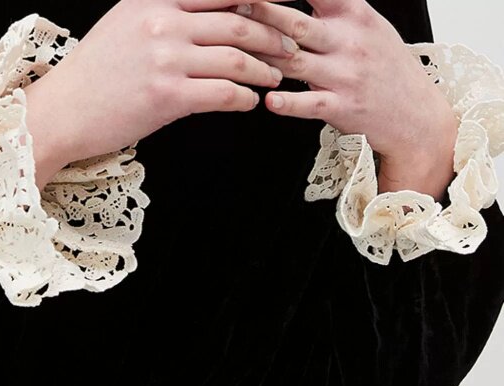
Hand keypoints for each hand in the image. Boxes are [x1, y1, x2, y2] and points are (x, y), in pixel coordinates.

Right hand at [23, 0, 299, 187]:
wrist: (63, 111)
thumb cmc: (93, 74)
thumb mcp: (124, 23)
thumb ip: (162, 11)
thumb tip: (202, 11)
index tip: (281, 6)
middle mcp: (163, 22)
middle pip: (239, 21)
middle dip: (274, 35)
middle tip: (290, 46)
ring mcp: (166, 59)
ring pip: (237, 57)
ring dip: (265, 68)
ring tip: (277, 76)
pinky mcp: (168, 97)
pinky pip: (223, 93)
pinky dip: (244, 98)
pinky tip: (251, 102)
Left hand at [238, 0, 458, 199]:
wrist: (415, 112)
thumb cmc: (385, 67)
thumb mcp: (367, 25)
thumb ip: (334, 8)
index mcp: (354, 14)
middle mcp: (348, 41)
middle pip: (296, 25)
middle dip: (261, 16)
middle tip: (233, 10)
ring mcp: (345, 75)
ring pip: (295, 62)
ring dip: (262, 58)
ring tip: (234, 55)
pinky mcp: (342, 107)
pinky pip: (311, 103)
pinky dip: (288, 103)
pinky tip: (269, 101)